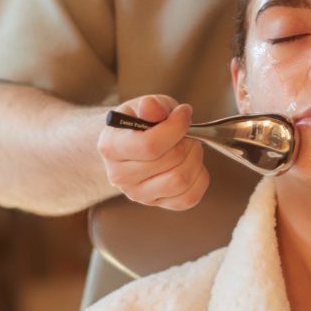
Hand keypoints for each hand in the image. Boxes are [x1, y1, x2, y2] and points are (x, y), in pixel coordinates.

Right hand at [96, 94, 209, 210]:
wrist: (133, 143)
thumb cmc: (139, 123)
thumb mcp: (144, 106)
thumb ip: (150, 106)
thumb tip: (150, 106)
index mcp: (111, 147)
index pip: (150, 145)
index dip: (176, 127)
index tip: (183, 113)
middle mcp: (120, 176)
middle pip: (171, 161)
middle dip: (187, 141)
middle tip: (186, 132)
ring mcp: (138, 194)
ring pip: (181, 181)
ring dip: (195, 158)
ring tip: (189, 146)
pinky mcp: (157, 204)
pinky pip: (189, 198)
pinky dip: (199, 178)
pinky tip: (192, 163)